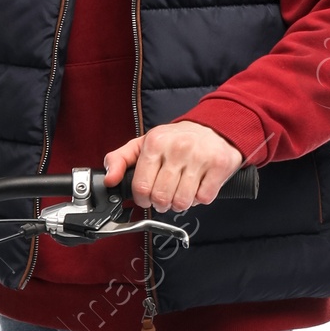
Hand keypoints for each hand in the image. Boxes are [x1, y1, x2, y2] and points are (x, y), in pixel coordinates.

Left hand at [104, 122, 243, 214]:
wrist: (214, 127)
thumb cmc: (176, 140)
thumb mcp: (144, 144)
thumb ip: (119, 160)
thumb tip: (109, 180)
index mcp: (155, 143)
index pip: (141, 187)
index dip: (142, 199)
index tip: (147, 197)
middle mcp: (178, 148)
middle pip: (161, 197)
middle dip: (161, 203)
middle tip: (165, 196)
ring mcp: (200, 157)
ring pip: (182, 202)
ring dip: (180, 203)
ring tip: (181, 192)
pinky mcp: (219, 166)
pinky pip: (204, 199)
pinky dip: (199, 199)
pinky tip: (197, 187)